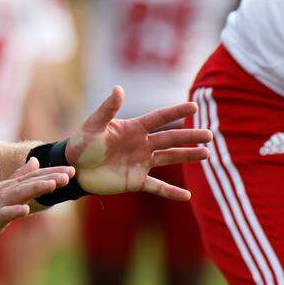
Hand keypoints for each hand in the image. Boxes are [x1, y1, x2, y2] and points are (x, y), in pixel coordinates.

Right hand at [0, 158, 74, 245]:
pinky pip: (3, 215)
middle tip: (68, 175)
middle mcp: (6, 192)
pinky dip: (14, 211)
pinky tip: (25, 209)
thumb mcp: (7, 191)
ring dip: (36, 188)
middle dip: (50, 178)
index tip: (72, 171)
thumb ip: (21, 176)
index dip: (53, 172)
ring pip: (19, 194)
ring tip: (52, 185)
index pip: (35, 177)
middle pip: (30, 182)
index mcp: (12, 186)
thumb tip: (35, 161)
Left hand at [66, 86, 210, 200]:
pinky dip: (171, 192)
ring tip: (206, 154)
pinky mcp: (136, 181)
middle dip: (189, 137)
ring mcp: (141, 163)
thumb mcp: (93, 125)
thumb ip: (107, 109)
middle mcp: (141, 144)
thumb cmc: (82, 144)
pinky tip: (187, 197)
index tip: (194, 107)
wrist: (73, 169)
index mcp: (133, 128)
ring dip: (187, 156)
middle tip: (210, 135)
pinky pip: (157, 187)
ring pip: (169, 158)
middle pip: (170, 139)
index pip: (159, 118)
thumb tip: (119, 88)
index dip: (176, 112)